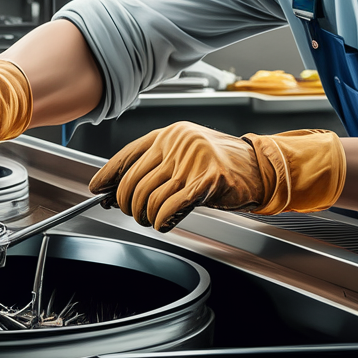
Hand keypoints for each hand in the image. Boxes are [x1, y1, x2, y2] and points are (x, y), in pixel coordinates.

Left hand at [88, 121, 345, 231]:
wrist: (260, 167)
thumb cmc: (222, 163)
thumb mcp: (186, 153)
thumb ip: (157, 164)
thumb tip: (119, 187)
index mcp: (170, 134)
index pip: (127, 155)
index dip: (107, 175)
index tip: (97, 189)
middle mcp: (178, 144)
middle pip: (134, 181)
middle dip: (127, 204)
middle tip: (131, 212)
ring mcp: (192, 161)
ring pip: (149, 197)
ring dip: (145, 216)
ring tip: (151, 219)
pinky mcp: (206, 181)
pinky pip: (169, 208)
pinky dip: (160, 221)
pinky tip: (163, 223)